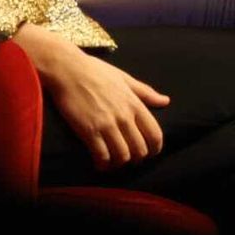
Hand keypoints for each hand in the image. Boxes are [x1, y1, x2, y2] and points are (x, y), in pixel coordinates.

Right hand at [12, 23, 169, 171]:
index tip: (149, 153)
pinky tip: (100, 163)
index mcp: (135, 104)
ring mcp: (106, 124)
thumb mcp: (124, 78)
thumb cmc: (95, 71)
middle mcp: (124, 116)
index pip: (155, 134)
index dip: (155, 149)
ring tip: (114, 162)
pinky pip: (102, 156)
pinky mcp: (89, 131)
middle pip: (140, 150)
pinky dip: (103, 164)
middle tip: (129, 158)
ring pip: (122, 156)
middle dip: (136, 159)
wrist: (68, 69)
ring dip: (119, 163)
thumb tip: (165, 101)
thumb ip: (145, 92)